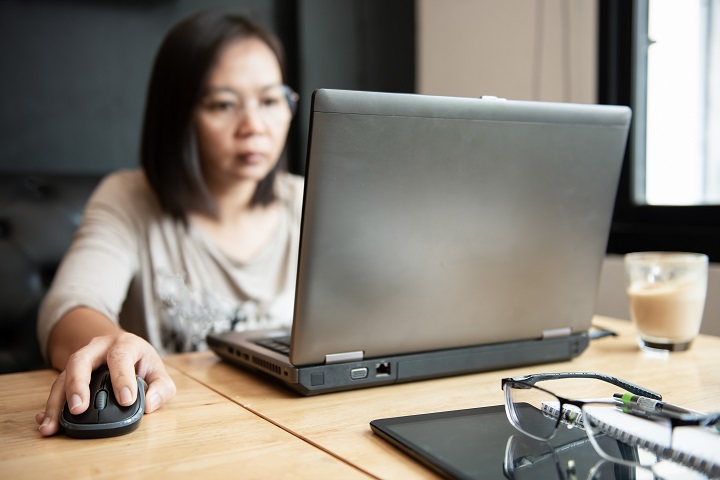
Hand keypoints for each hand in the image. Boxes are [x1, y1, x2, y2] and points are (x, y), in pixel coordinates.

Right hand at [35, 332, 176, 435]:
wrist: (122, 349)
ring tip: (53, 425)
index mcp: (125, 344)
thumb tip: (149, 405)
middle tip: (79, 409)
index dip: (123, 378)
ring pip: (63, 375)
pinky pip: (56, 388)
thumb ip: (162, 388)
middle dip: (78, 384)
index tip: (126, 400)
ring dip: (57, 401)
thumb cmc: (141, 363)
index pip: (121, 357)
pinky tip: (46, 421)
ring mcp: (82, 360)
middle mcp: (98, 348)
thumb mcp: (158, 371)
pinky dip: (50, 406)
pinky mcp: (69, 374)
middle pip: (82, 360)